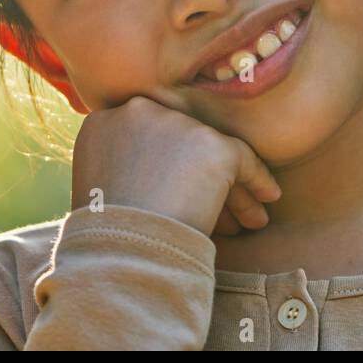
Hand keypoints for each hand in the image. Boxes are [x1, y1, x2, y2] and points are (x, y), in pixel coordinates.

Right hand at [70, 95, 280, 236]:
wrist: (122, 250)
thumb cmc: (104, 235)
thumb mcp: (94, 188)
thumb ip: (117, 166)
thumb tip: (141, 174)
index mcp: (105, 121)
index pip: (148, 137)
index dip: (166, 165)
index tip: (176, 191)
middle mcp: (141, 112)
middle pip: (182, 142)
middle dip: (198, 174)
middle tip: (214, 206)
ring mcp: (179, 125)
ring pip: (213, 154)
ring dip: (231, 186)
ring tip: (246, 218)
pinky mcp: (213, 145)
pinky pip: (244, 161)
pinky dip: (258, 181)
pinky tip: (267, 198)